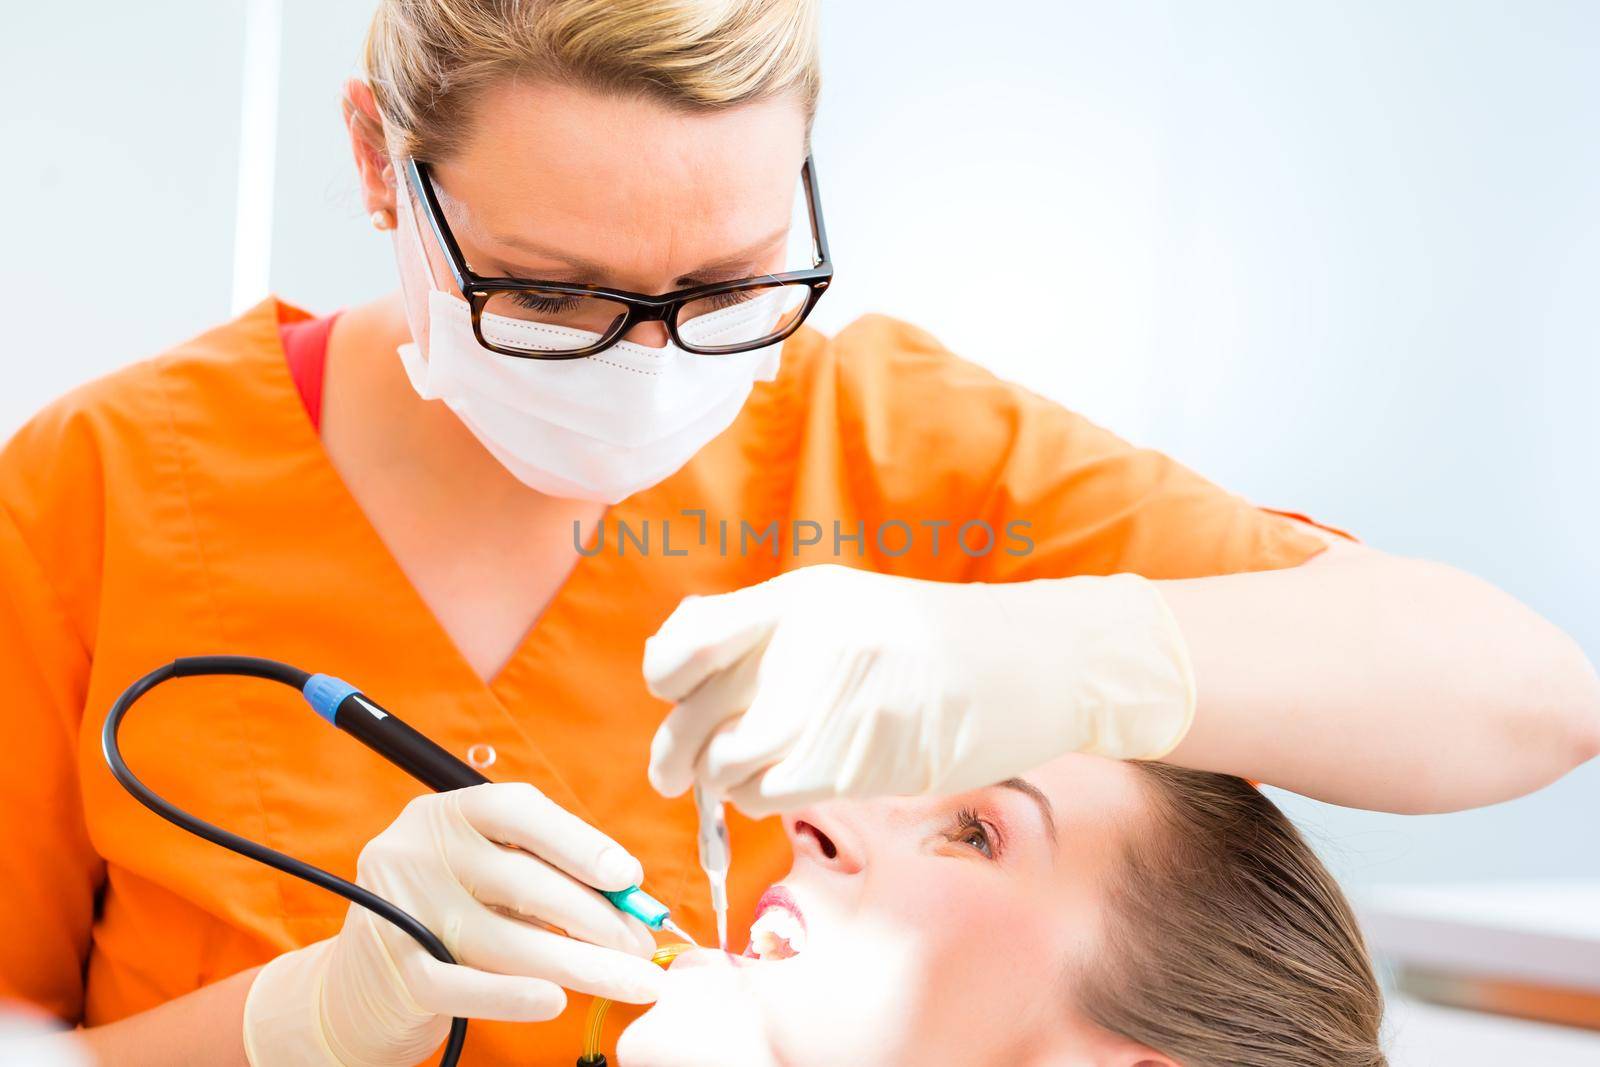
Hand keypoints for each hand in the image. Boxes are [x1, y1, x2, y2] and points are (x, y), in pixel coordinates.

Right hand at [243, 783, 664, 1065]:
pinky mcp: (394, 971)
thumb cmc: (449, 916)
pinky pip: (464, 986)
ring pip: (505, 939)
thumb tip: (631, 895)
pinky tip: (557, 1001)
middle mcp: (416, 851)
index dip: (580, 842)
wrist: (356, 984)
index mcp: (445, 813)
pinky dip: (513, 995)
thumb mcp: (486, 876)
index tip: (630, 877)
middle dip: (596, 916)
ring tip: (632, 980)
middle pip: (521, 880)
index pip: (519, 811)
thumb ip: (545, 873)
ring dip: (580, 963)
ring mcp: (400, 911)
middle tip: (643, 944)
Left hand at [644, 564, 1194, 815]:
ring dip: (724, 784)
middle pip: (694, 713)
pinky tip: (786, 786)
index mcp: (799, 599)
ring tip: (746, 780)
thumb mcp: (846, 608)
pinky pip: (770, 794)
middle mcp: (804, 646)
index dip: (665, 677)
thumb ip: (771, 630)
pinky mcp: (854, 759)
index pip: (688, 638)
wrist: (1032, 665)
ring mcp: (829, 703)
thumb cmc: (934, 643)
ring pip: (726, 765)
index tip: (673, 696)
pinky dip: (763, 801)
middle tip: (676, 773)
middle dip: (675, 755)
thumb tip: (685, 676)